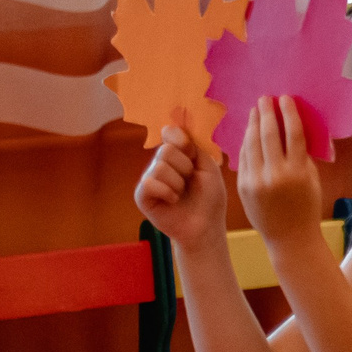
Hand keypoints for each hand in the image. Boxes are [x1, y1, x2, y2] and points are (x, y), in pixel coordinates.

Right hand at [134, 127, 228, 248]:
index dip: (181, 140)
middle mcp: (160, 164)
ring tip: (182, 193)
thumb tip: (172, 126)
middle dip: (185, 166)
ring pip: (159, 167)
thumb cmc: (210, 197)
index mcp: (177, 155)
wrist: (206, 224)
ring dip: (178, 182)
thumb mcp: (208, 166)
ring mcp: (150, 179)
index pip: (170, 133)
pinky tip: (173, 201)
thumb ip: (193, 146)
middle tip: (190, 180)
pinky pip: (150, 183)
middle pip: (166, 149)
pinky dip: (167, 192)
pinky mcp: (142, 195)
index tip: (192, 153)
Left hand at [237, 96, 324, 245]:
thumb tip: (292, 130)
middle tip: (265, 98)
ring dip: (253, 124)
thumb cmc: (307, 206)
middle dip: (267, 114)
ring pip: (252, 144)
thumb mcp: (311, 179)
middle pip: (269, 135)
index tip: (285, 99)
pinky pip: (244, 158)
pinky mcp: (242, 186)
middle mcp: (275, 174)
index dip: (289, 114)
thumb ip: (301, 155)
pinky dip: (246, 142)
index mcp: (298, 171)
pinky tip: (248, 132)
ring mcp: (255, 180)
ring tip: (255, 111)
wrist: (289, 237)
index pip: (293, 134)